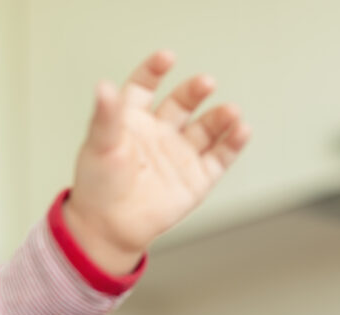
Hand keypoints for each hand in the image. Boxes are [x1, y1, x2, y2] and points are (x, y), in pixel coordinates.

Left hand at [64, 50, 250, 274]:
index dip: (154, 71)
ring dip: (220, 117)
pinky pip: (221, 156)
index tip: (166, 58)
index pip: (145, 87)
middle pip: (182, 102)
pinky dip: (234, 143)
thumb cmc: (97, 187)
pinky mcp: (197, 178)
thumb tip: (103, 86)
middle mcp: (159, 133)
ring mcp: (180, 154)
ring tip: (230, 112)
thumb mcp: (99, 146)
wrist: (107, 229)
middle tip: (205, 83)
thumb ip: (106, 116)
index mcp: (132, 120)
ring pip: (207, 127)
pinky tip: (241, 130)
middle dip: (194, 91)